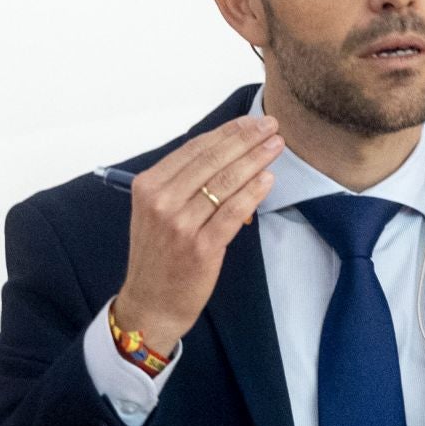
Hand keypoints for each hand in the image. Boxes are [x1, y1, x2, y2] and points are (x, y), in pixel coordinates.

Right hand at [113, 115, 281, 353]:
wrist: (151, 303)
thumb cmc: (158, 256)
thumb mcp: (155, 212)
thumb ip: (180, 183)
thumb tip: (222, 151)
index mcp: (148, 187)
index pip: (194, 149)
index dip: (227, 132)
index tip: (251, 122)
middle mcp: (161, 202)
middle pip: (212, 160)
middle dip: (246, 139)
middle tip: (271, 127)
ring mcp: (181, 225)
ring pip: (225, 182)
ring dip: (255, 160)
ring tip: (275, 146)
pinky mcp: (201, 248)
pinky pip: (233, 212)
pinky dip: (253, 192)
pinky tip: (268, 179)